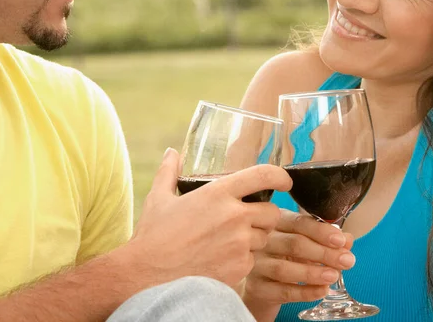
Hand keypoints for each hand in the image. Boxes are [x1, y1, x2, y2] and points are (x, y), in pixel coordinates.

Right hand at [127, 148, 291, 286]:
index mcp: (219, 193)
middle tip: (247, 219)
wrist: (148, 279)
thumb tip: (172, 152)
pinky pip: (253, 261)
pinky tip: (222, 260)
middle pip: (272, 211)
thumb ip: (169, 172)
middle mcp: (235, 216)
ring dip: (254, 238)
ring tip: (229, 241)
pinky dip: (243, 260)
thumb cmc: (153, 237)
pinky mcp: (240, 269)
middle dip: (264, 214)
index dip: (280, 176)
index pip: (263, 175)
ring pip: (264, 238)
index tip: (285, 181)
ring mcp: (240, 244)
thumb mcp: (159, 198)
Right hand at [243, 209, 354, 315]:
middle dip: (323, 252)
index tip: (340, 240)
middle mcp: (263, 240)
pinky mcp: (257, 286)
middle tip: (347, 260)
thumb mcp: (303, 242)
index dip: (321, 231)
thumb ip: (324, 240)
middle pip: (293, 244)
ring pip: (285, 268)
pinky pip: (282, 291)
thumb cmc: (283, 255)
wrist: (259, 281)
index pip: (298, 222)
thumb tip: (347, 239)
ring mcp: (257, 263)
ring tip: (334, 275)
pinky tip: (322, 290)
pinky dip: (304, 292)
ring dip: (313, 272)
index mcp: (276, 222)